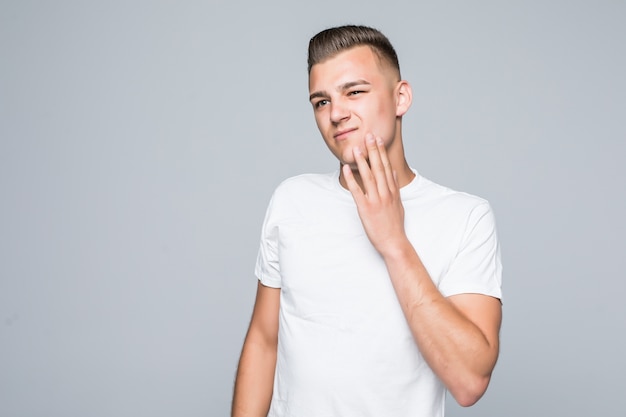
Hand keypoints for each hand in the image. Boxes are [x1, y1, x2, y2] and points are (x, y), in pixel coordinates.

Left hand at [342, 133, 407, 255]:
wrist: (394, 242)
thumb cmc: (395, 225)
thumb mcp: (398, 204)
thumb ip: (395, 189)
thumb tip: (394, 174)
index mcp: (393, 191)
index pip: (387, 167)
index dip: (382, 152)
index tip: (378, 140)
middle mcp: (385, 193)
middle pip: (379, 167)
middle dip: (373, 150)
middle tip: (368, 135)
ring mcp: (376, 200)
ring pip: (369, 176)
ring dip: (362, 161)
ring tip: (356, 148)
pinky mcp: (366, 208)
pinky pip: (357, 191)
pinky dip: (352, 179)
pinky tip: (347, 169)